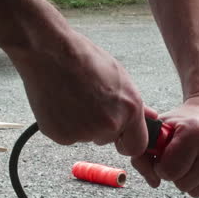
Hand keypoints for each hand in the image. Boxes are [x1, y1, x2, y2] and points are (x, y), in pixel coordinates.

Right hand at [9, 32, 148, 155]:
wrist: (48, 51)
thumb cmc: (83, 58)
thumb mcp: (119, 76)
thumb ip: (134, 103)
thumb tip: (149, 116)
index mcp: (129, 110)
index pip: (136, 146)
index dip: (128, 141)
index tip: (121, 136)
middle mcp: (110, 125)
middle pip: (109, 139)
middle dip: (102, 126)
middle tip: (89, 101)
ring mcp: (85, 133)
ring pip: (87, 136)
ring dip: (82, 124)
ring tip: (73, 97)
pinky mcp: (62, 136)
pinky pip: (67, 136)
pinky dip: (64, 124)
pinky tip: (61, 103)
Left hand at [131, 95, 198, 197]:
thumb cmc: (184, 121)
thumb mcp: (160, 128)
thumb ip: (143, 154)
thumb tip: (154, 183)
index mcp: (194, 134)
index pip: (168, 172)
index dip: (162, 166)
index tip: (167, 155)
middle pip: (183, 185)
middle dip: (178, 174)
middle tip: (183, 157)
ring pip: (198, 193)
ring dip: (192, 181)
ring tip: (196, 161)